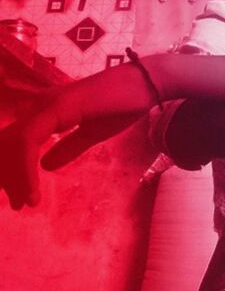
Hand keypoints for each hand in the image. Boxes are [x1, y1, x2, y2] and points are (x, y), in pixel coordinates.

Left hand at [0, 80, 147, 210]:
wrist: (146, 86)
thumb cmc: (124, 105)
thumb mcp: (92, 134)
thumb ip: (68, 147)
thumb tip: (45, 165)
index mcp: (48, 111)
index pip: (19, 141)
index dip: (15, 170)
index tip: (23, 198)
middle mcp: (41, 106)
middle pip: (8, 142)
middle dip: (8, 176)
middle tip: (18, 204)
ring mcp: (46, 105)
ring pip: (13, 143)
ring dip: (14, 176)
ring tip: (24, 202)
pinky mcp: (55, 109)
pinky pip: (28, 141)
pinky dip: (25, 168)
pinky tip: (33, 190)